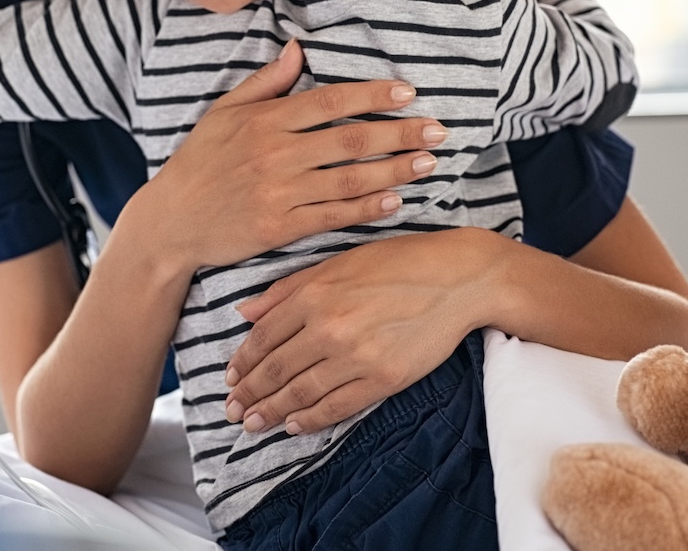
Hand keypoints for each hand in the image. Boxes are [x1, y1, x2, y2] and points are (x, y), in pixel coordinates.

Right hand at [127, 41, 449, 274]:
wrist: (170, 223)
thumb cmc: (198, 164)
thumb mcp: (223, 113)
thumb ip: (266, 82)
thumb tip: (298, 48)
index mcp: (264, 120)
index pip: (329, 101)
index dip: (372, 96)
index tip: (407, 93)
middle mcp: (275, 153)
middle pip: (349, 139)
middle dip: (399, 133)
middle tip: (438, 130)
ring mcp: (279, 192)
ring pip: (349, 178)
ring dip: (394, 170)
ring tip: (427, 163)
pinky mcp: (280, 227)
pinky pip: (334, 215)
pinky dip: (367, 208)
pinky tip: (396, 201)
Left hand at [221, 228, 499, 435]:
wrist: (458, 278)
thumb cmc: (399, 262)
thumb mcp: (338, 262)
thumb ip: (288, 289)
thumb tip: (245, 312)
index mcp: (315, 293)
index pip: (264, 337)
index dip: (243, 361)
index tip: (229, 378)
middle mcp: (330, 327)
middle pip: (276, 370)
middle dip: (249, 394)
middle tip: (232, 410)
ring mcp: (356, 356)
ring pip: (301, 393)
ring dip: (272, 412)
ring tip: (253, 424)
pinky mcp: (384, 378)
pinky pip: (337, 406)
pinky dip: (311, 419)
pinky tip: (294, 425)